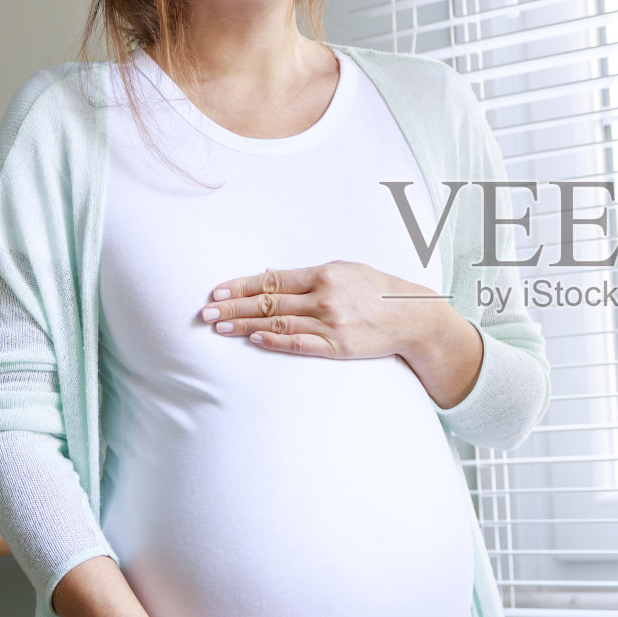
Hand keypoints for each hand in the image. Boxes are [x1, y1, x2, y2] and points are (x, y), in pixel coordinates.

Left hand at [200, 261, 436, 358]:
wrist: (412, 317)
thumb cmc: (377, 291)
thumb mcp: (346, 270)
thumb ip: (311, 275)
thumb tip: (271, 276)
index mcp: (324, 273)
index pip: (272, 279)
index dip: (241, 286)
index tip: (216, 293)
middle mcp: (325, 297)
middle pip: (268, 302)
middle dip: (234, 308)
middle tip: (206, 313)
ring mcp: (331, 323)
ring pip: (278, 323)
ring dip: (245, 326)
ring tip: (219, 328)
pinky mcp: (338, 346)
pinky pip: (300, 344)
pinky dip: (274, 341)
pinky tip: (254, 340)